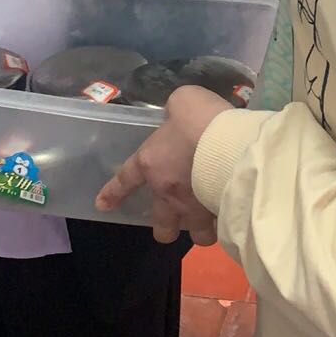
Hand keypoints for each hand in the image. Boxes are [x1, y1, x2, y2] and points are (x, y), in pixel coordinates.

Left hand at [96, 86, 227, 243]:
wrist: (231, 146)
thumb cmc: (200, 122)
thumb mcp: (183, 101)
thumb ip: (176, 110)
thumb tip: (180, 114)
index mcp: (152, 164)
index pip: (125, 180)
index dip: (113, 193)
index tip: (102, 205)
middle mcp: (169, 193)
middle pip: (162, 227)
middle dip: (167, 227)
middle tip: (177, 217)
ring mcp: (195, 210)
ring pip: (196, 235)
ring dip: (199, 229)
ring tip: (209, 218)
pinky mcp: (220, 216)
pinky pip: (221, 227)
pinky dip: (225, 222)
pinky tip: (232, 211)